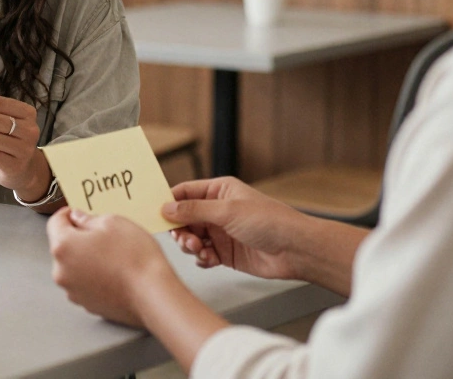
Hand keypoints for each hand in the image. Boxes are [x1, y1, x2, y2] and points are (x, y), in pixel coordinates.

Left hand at [47, 208, 173, 327]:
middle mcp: (61, 271)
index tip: (77, 212)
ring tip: (111, 255)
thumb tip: (79, 219)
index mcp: (63, 247)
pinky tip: (114, 272)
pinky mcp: (87, 304)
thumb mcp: (113, 222)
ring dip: (85, 258)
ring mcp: (73, 291)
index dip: (67, 214)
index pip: (55, 222)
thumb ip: (89, 218)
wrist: (153, 294)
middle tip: (101, 234)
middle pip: (63, 247)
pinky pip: (85, 283)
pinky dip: (94, 276)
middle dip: (78, 238)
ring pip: (74, 266)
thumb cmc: (134, 257)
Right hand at [163, 177, 309, 279]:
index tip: (156, 215)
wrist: (296, 250)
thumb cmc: (272, 222)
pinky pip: (203, 255)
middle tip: (183, 239)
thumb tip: (166, 208)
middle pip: (184, 218)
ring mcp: (221, 233)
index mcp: (219, 191)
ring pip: (191, 238)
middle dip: (180, 230)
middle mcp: (218, 211)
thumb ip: (194, 210)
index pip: (184, 192)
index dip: (169, 203)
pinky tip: (209, 259)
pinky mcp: (226, 253)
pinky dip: (202, 259)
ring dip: (190, 245)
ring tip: (199, 250)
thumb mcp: (227, 211)